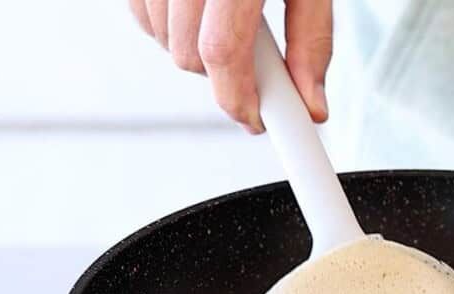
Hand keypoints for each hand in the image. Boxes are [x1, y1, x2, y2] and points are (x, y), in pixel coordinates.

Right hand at [129, 0, 331, 133]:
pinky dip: (167, 26)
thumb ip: (312, 42)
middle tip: (254, 64)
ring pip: (161, 38)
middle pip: (189, 54)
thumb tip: (310, 104)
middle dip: (224, 76)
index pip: (222, 52)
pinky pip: (141, 13)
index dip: (239, 99)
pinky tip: (198, 12)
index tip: (257, 121)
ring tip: (230, 22)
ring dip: (196, 50)